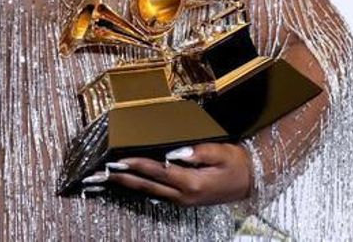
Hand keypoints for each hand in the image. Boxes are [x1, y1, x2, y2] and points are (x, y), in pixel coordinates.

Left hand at [82, 143, 251, 205]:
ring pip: (148, 191)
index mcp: (191, 182)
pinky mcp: (182, 200)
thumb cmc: (237, 164)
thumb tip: (172, 151)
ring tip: (107, 179)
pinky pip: (156, 194)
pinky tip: (128, 184)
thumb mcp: (222, 153)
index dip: (136, 164)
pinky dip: (139, 188)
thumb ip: (197, 152)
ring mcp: (182, 200)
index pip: (157, 171)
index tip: (117, 159)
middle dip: (122, 178)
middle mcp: (183, 195)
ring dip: (127, 184)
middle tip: (101, 173)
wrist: (251, 182)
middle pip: (146, 185)